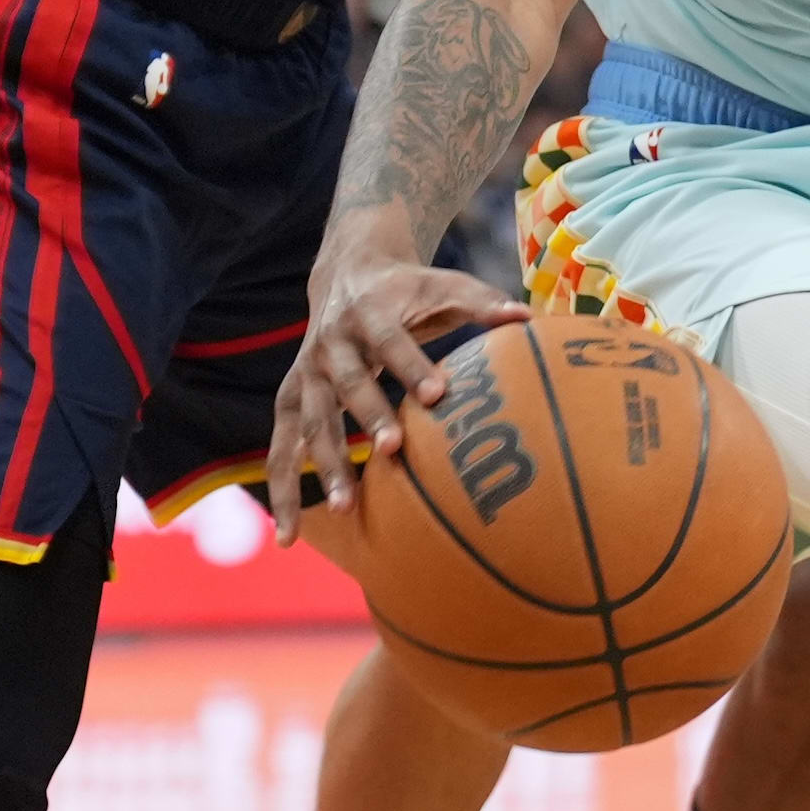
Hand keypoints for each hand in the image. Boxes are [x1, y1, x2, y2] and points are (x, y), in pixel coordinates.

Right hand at [268, 257, 529, 541]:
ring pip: (308, 422)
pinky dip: (282, 492)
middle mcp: (329, 345)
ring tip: (346, 508)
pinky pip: (281, 450)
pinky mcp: (290, 399)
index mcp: (368, 314)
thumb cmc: (406, 290)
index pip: (391, 340)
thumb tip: (528, 317)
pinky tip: (289, 537)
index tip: (438, 396)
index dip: (411, 366)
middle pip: (347, 384)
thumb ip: (482, 302)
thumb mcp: (441, 286)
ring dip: (325, 464)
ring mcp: (305, 375)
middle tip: (393, 449)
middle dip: (368, 416)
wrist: (345, 273)